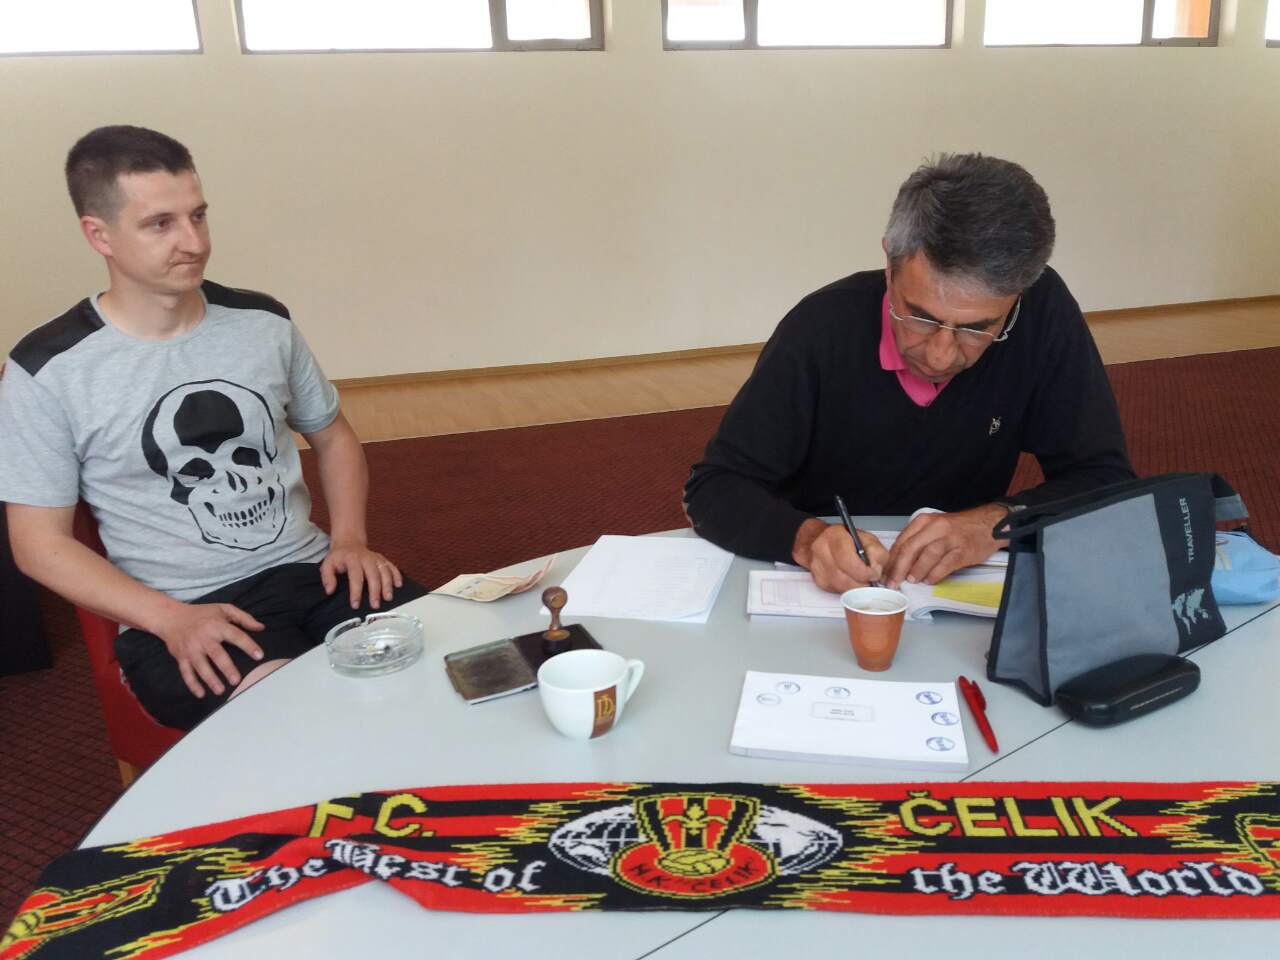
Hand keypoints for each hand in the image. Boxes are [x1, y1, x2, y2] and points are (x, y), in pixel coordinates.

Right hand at [154, 602, 264, 698]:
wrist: (171, 617)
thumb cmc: (202, 614)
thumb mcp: (224, 609)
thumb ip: (244, 618)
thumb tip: (261, 627)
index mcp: (217, 626)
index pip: (235, 635)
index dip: (248, 645)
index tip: (259, 656)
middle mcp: (204, 638)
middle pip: (216, 654)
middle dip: (226, 668)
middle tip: (236, 680)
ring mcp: (191, 649)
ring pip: (201, 666)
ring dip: (210, 679)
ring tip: (220, 691)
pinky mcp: (181, 657)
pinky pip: (186, 672)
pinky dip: (192, 684)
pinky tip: (201, 694)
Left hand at [321, 540, 403, 609]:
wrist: (349, 543)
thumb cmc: (338, 557)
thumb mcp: (327, 565)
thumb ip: (327, 577)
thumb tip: (330, 591)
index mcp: (352, 559)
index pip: (355, 576)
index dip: (356, 591)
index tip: (355, 605)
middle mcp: (366, 558)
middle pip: (373, 575)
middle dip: (375, 591)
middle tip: (375, 605)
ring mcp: (376, 558)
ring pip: (385, 571)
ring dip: (387, 585)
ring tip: (388, 598)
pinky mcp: (382, 559)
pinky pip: (392, 566)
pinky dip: (397, 575)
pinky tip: (398, 585)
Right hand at [792, 518, 888, 593]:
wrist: (825, 541)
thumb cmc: (848, 540)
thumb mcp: (869, 539)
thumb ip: (877, 553)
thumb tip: (875, 570)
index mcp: (835, 536)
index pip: (848, 560)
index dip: (864, 572)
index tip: (873, 574)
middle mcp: (821, 551)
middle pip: (844, 578)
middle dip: (862, 582)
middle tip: (870, 578)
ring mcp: (817, 567)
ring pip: (841, 588)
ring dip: (856, 587)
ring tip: (861, 578)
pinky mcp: (819, 580)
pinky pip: (837, 591)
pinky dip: (848, 588)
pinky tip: (851, 579)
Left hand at [883, 504, 1008, 588]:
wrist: (988, 525)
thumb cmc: (958, 529)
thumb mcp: (933, 528)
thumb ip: (916, 541)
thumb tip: (897, 563)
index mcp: (924, 521)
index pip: (901, 542)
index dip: (891, 560)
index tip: (885, 574)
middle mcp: (935, 527)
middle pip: (910, 548)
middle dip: (898, 568)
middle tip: (893, 583)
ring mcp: (950, 538)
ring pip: (927, 555)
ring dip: (916, 570)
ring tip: (911, 580)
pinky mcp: (963, 550)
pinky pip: (945, 564)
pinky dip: (935, 574)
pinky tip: (929, 580)